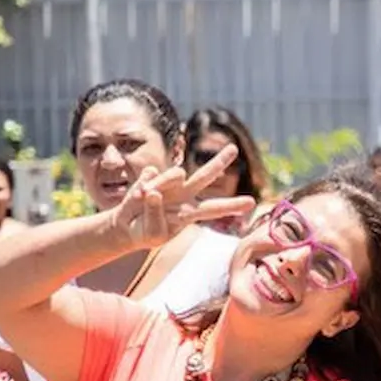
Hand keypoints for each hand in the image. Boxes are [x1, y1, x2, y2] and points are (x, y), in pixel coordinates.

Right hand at [110, 145, 255, 249]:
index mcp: (191, 212)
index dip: (232, 205)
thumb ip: (155, 214)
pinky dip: (141, 191)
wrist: (128, 227)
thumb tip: (154, 191)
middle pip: (204, 176)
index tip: (252, 203)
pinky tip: (138, 197)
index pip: (214, 208)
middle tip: (233, 148)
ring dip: (162, 185)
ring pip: (175, 174)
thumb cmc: (147, 232)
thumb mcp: (155, 232)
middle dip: (219, 162)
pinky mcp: (151, 176)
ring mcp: (169, 184)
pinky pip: (149, 179)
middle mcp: (184, 194)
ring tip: (146, 198)